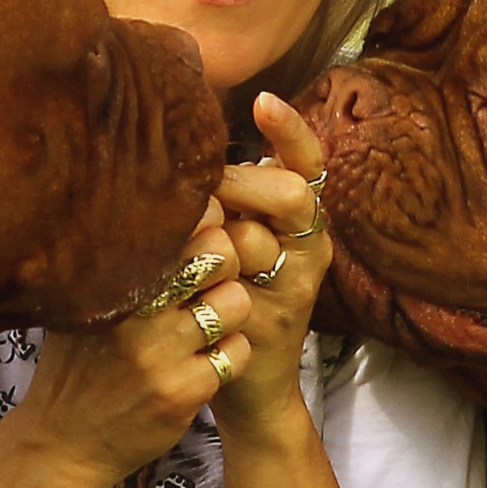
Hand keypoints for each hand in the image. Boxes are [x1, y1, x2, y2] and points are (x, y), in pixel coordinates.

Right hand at [0, 199, 252, 487]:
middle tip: (209, 280)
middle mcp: (134, 310)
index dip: (204, 221)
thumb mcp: (79, 301)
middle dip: (225, 262)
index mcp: (110, 278)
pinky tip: (203, 362)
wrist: (62, 443)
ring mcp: (160, 353)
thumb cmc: (77, 363)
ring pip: (236, 302)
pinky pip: (237, 352)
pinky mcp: (184, 392)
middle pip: (220, 253)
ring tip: (206, 324)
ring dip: (230, 312)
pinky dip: (229, 356)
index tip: (200, 233)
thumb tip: (155, 198)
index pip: (182, 220)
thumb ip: (115, 257)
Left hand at [208, 92, 331, 442]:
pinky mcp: (272, 325)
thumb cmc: (228, 296)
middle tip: (198, 196)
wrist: (247, 387)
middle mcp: (309, 249)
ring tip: (182, 253)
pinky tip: (177, 284)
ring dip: (208, 240)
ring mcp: (295, 288)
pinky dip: (200, 282)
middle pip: (285, 193)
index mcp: (302, 221)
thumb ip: (228, 196)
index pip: (308, 163)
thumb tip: (185, 135)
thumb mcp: (235, 238)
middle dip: (237, 184)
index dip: (290, 130)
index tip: (264, 100)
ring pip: (251, 240)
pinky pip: (231, 288)